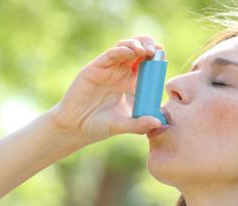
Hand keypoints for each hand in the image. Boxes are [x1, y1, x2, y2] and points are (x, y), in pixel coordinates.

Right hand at [49, 36, 163, 143]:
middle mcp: (120, 73)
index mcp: (130, 83)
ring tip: (145, 51)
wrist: (75, 128)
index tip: (162, 56)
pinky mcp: (95, 69)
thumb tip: (158, 123)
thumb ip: (139, 124)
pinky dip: (120, 50)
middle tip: (156, 50)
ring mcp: (107, 69)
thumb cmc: (99, 126)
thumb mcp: (123, 125)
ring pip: (124, 48)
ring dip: (136, 45)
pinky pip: (110, 55)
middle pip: (137, 51)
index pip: (146, 65)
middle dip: (148, 46)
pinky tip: (129, 52)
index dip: (155, 58)